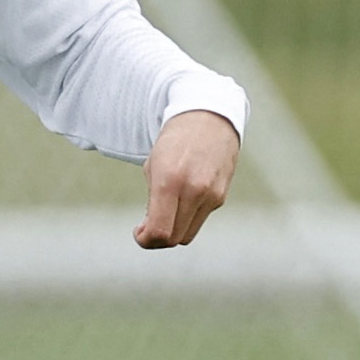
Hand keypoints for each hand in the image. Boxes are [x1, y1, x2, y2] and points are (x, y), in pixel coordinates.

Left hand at [136, 107, 239, 248]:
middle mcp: (193, 190)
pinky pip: (199, 219)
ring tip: (164, 214)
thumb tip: (152, 231)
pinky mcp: (220, 197)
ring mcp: (211, 195)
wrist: (208, 119)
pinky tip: (182, 199)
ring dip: (173, 231)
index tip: (139, 233)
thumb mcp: (154, 166)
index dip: (146, 240)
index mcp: (170, 180)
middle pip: (174, 238)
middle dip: (157, 239)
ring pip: (188, 234)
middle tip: (147, 228)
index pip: (160, 231)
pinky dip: (186, 217)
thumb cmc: (175, 141)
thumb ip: (153, 200)